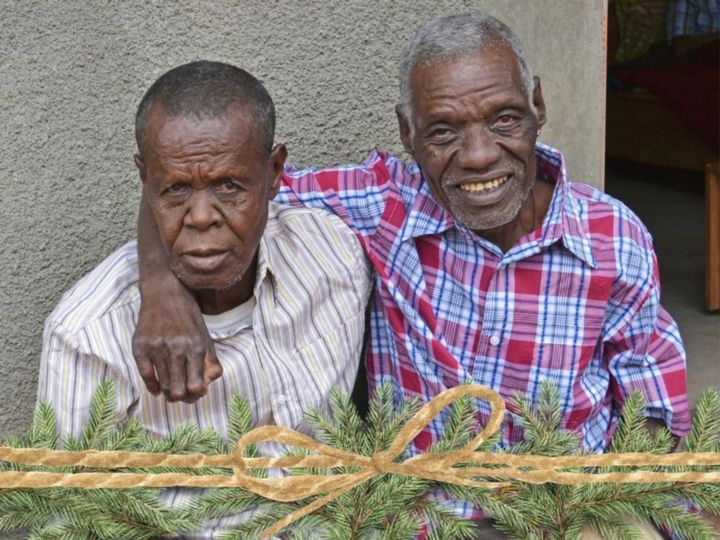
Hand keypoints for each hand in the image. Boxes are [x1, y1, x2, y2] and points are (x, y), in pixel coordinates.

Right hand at [132, 279, 222, 402]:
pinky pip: (145, 376)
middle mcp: (176, 347)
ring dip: (168, 392)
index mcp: (196, 346)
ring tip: (172, 391)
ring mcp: (156, 347)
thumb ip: (210, 360)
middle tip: (183, 394)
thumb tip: (209, 383)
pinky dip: (153, 387)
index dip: (197, 394)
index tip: (196, 391)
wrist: (163, 293)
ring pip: (163, 385)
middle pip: (178, 390)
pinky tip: (157, 388)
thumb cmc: (188, 317)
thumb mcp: (204, 336)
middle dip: (182, 397)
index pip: (196, 386)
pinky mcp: (140, 346)